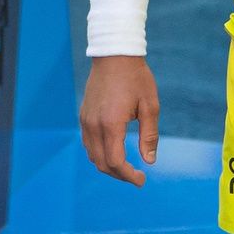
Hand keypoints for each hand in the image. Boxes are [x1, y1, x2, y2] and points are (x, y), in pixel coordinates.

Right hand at [79, 55, 159, 185]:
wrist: (115, 54)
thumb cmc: (136, 78)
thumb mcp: (150, 106)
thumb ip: (149, 135)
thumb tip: (149, 161)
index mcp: (111, 124)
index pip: (115, 162)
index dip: (128, 176)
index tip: (142, 180)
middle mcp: (94, 125)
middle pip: (102, 163)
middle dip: (119, 175)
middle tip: (136, 176)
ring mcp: (86, 120)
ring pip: (92, 155)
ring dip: (108, 166)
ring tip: (126, 167)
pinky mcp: (84, 115)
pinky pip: (88, 143)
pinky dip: (100, 154)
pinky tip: (114, 151)